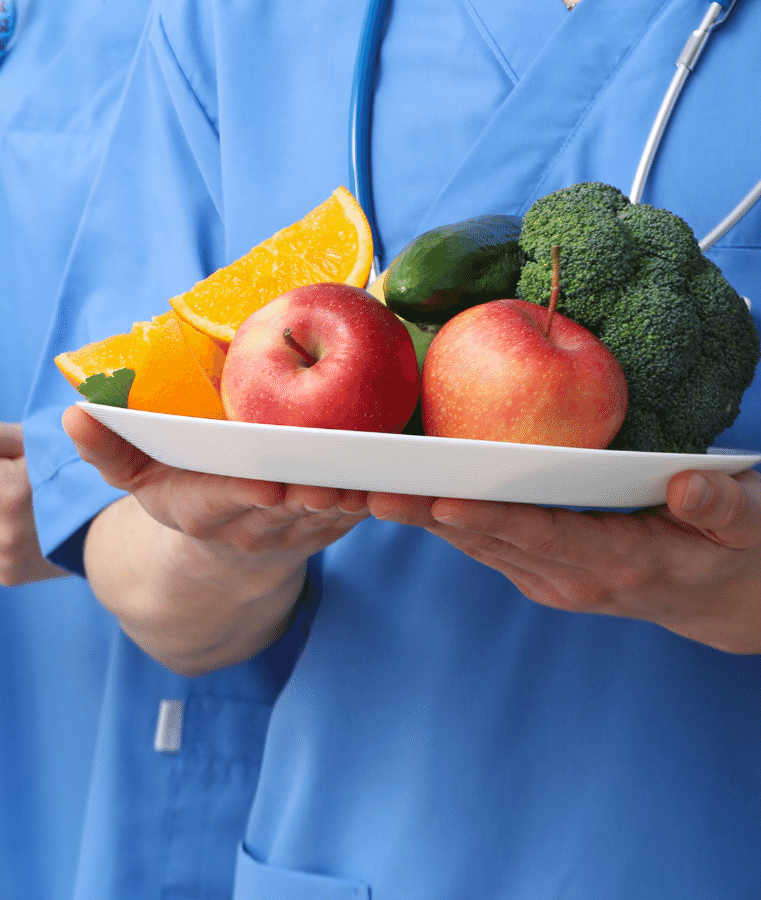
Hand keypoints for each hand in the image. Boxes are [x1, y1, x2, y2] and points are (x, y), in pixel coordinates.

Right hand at [65, 405, 369, 674]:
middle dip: (309, 494)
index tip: (265, 485)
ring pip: (331, 513)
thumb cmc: (180, 494)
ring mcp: (299, 530)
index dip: (246, 495)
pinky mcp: (336, 526)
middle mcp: (253, 526)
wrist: (224, 556)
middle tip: (332, 475)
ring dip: (356, 497)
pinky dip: (383, 497)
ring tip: (377, 471)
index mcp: (204, 509)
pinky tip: (406, 474)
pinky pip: (363, 511)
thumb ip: (106, 449)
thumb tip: (72, 414)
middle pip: (286, 508)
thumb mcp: (135, 478)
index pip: (225, 500)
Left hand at [370, 470, 760, 653]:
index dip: (490, 521)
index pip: (543, 538)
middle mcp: (572, 580)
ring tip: (361, 485)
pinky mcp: (536, 572)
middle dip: (427, 514)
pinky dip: (438, 519)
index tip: (441, 503)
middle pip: (489, 540)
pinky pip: (479, 543)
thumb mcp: (748, 524)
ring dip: (418, 518)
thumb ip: (721, 507)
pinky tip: (398, 491)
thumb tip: (689, 484)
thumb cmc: (739, 548)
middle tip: (370, 487)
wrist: (727, 598)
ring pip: (474, 544)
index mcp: (619, 564)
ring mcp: (550, 581)